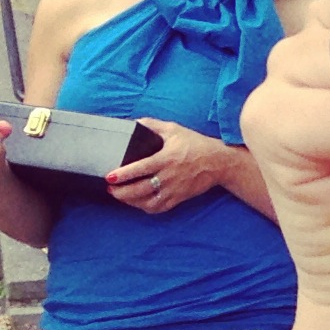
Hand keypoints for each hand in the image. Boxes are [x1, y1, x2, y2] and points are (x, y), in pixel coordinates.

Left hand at [106, 121, 233, 215]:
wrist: (219, 162)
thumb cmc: (196, 144)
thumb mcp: (174, 129)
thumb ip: (152, 125)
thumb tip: (134, 122)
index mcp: (166, 158)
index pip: (140, 168)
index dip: (123, 174)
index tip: (110, 176)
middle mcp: (169, 176)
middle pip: (140, 189)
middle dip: (121, 192)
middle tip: (111, 188)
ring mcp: (174, 189)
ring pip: (148, 202)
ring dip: (131, 201)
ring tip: (121, 195)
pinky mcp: (180, 197)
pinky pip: (160, 208)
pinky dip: (146, 208)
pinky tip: (138, 202)